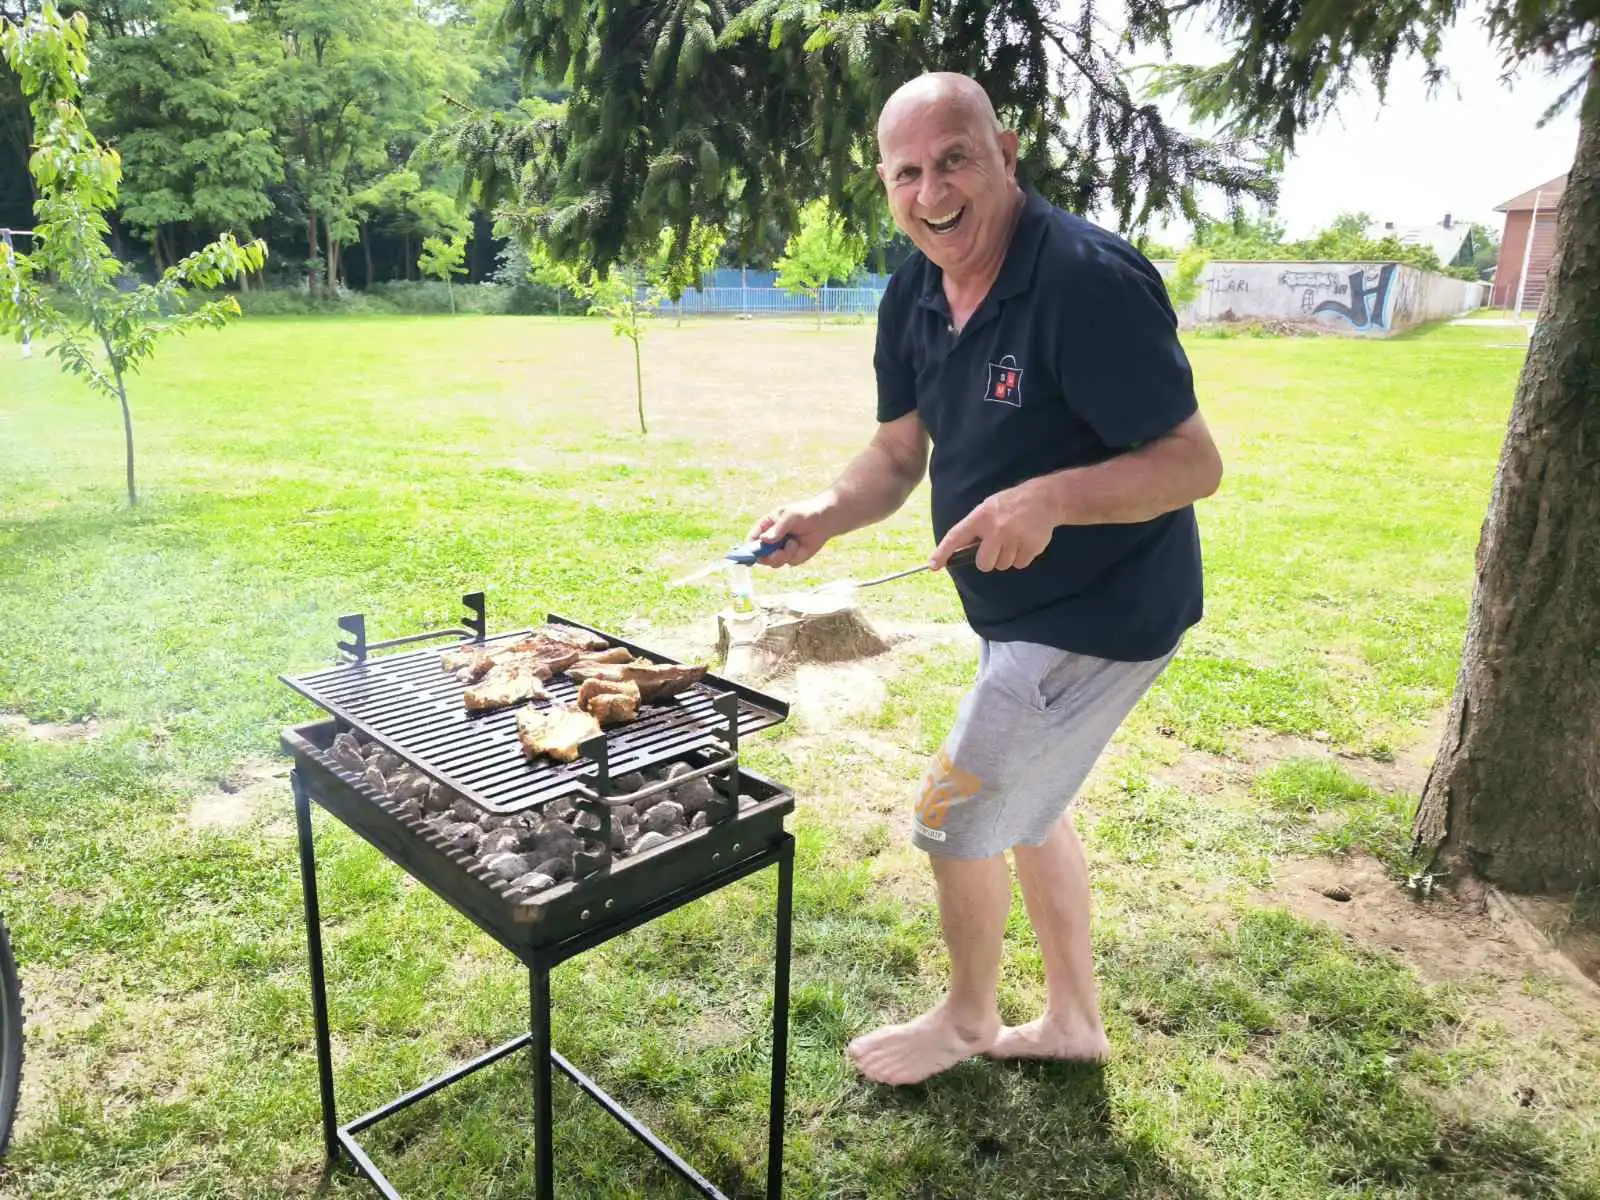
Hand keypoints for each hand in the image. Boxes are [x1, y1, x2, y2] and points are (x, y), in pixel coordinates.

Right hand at [746, 496, 833, 567]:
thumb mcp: (789, 516)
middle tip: (777, 551)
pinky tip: (799, 545)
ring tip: (793, 543)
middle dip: (768, 556)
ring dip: (783, 555)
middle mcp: (770, 541)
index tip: (752, 555)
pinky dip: (794, 555)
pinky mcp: (791, 558)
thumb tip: (764, 540)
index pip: (751, 540)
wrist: (824, 521)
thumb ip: (777, 529)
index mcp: (764, 528)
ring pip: (773, 562)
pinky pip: (787, 562)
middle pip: (760, 556)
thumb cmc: (804, 513)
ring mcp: (780, 550)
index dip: (748, 549)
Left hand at [931, 481, 1055, 571]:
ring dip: (1007, 557)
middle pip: (984, 564)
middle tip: (996, 546)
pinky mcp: (1031, 547)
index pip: (956, 536)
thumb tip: (959, 552)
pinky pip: (1019, 564)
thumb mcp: (988, 507)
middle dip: (988, 560)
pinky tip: (1024, 541)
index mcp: (981, 516)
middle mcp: (996, 528)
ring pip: (1003, 565)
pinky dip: (1021, 557)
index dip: (943, 552)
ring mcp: (1014, 538)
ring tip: (1014, 538)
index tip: (934, 565)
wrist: (1045, 499)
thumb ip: (976, 528)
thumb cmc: (1011, 505)